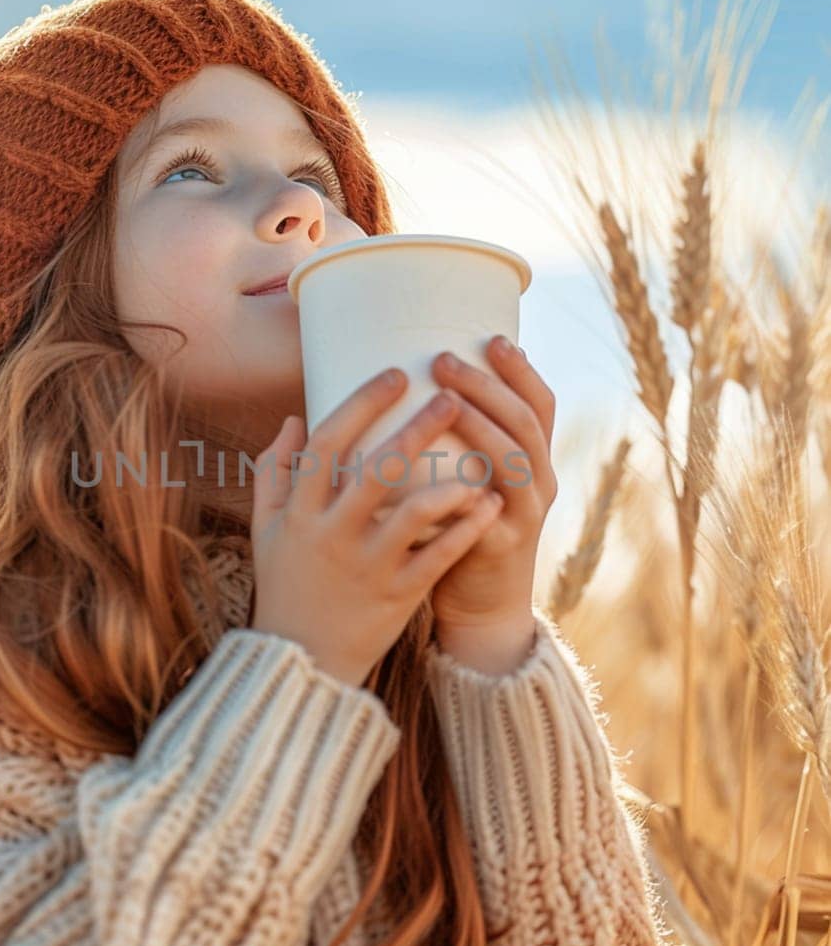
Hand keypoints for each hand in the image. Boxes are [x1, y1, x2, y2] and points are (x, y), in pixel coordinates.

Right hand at [249, 369, 503, 688]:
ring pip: (414, 514)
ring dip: (450, 481)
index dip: (361, 404)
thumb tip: (293, 421)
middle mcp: (332, 535)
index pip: (327, 444)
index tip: (396, 374)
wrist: (300, 661)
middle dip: (418, 428)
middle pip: (376, 469)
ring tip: (478, 457)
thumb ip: (273, 473)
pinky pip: (439, 556)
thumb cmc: (285, 585)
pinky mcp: (397, 597)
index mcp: (299, 512)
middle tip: (451, 397)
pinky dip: (467, 528)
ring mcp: (367, 567)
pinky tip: (489, 502)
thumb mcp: (265, 529)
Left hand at [427, 336, 556, 634]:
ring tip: (446, 399)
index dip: (521, 371)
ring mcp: (525, 515)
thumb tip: (406, 385)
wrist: (481, 608)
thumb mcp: (468, 479)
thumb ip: (454, 441)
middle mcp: (538, 482)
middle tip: (444, 359)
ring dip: (482, 424)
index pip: (539, 405)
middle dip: (488, 386)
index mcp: (532, 461)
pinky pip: (487, 513)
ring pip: (513, 459)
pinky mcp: (500, 547)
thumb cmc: (459, 531)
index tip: (492, 337)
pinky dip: (464, 490)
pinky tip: (437, 470)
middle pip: (524, 422)